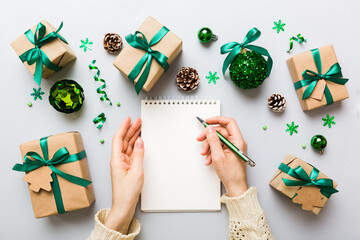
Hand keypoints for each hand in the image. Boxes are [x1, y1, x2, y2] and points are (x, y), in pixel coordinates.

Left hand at [104, 117, 143, 233]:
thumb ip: (139, 155)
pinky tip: (139, 141)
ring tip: (140, 127)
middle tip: (138, 121)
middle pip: (123, 140)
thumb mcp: (136, 172)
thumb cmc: (126, 193)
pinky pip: (131, 152)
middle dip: (130, 129)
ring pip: (127, 145)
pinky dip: (135, 145)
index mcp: (116, 159)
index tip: (128, 119)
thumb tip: (140, 142)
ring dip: (133, 136)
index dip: (123, 127)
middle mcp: (117, 160)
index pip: (118, 138)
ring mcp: (122, 164)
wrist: (124, 206)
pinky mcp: (126, 168)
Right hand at [196, 116, 247, 196]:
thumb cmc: (232, 175)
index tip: (207, 121)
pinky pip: (219, 147)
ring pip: (218, 140)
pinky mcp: (229, 152)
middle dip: (209, 136)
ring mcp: (233, 148)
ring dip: (209, 146)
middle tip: (201, 139)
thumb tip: (210, 129)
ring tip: (205, 154)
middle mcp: (236, 142)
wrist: (235, 187)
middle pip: (221, 132)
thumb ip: (213, 141)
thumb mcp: (219, 156)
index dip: (217, 120)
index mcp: (238, 141)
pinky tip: (209, 159)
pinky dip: (212, 152)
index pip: (229, 123)